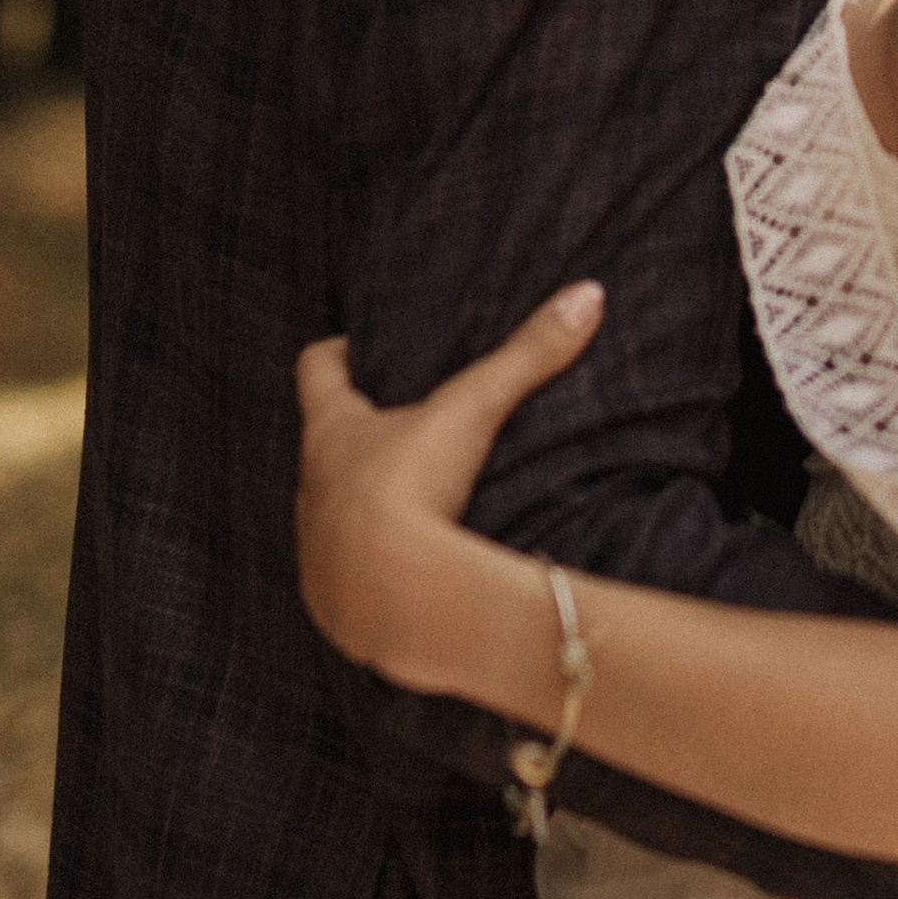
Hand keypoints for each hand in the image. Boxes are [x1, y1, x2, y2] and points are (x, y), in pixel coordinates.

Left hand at [294, 281, 604, 684]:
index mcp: (331, 431)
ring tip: (415, 502)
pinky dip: (373, 568)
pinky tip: (411, 571)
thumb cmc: (413, 488)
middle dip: (358, 436)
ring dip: (363, 507)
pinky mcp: (331, 603)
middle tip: (402, 422)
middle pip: (323, 446)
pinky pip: (345, 578)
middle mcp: (311, 487)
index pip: (315, 370)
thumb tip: (586, 294)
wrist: (390, 597)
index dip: (335, 353)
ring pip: (332, 514)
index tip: (361, 346)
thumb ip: (527, 355)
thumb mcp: (474, 411)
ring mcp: (315, 549)